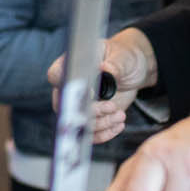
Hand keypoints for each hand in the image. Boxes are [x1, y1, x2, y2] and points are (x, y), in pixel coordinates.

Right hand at [48, 27, 154, 143]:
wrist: (133, 70)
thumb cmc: (123, 56)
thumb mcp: (122, 57)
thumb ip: (113, 65)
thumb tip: (104, 68)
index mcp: (71, 64)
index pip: (56, 75)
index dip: (69, 87)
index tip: (91, 92)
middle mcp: (70, 86)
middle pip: (66, 106)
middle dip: (90, 111)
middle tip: (111, 106)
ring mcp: (79, 104)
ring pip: (79, 122)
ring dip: (101, 123)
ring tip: (120, 114)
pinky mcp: (92, 118)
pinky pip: (91, 134)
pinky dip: (105, 133)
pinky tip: (119, 124)